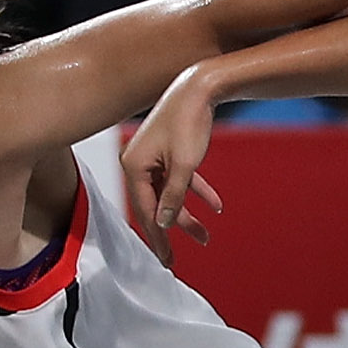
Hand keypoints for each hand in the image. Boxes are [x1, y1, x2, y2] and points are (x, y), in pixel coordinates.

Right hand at [119, 68, 225, 267]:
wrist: (200, 88)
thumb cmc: (189, 123)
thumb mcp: (184, 165)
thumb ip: (174, 196)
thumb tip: (164, 223)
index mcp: (133, 167)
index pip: (145, 211)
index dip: (158, 237)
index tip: (168, 260)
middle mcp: (137, 163)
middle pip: (154, 206)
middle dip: (171, 230)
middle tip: (178, 258)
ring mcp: (152, 158)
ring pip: (168, 195)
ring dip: (187, 214)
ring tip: (206, 235)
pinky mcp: (167, 152)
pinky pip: (179, 179)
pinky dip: (196, 191)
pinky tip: (215, 206)